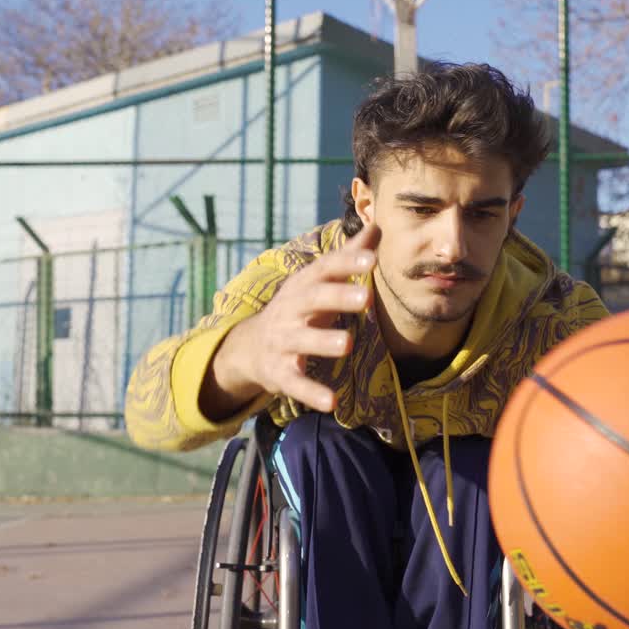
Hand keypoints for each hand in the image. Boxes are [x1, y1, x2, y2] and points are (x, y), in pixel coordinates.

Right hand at [211, 224, 379, 412]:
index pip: (325, 269)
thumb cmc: (298, 308)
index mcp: (303, 285)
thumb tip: (377, 225)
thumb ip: (348, 257)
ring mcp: (283, 341)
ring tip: (348, 344)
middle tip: (366, 297)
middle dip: (337, 297)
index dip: (346, 263)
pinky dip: (312, 393)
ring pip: (302, 340)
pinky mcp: (280, 373)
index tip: (372, 258)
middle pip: (312, 300)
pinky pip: (296, 383)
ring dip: (323, 341)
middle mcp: (290, 309)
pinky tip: (332, 402)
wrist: (251, 347)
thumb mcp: (318, 281)